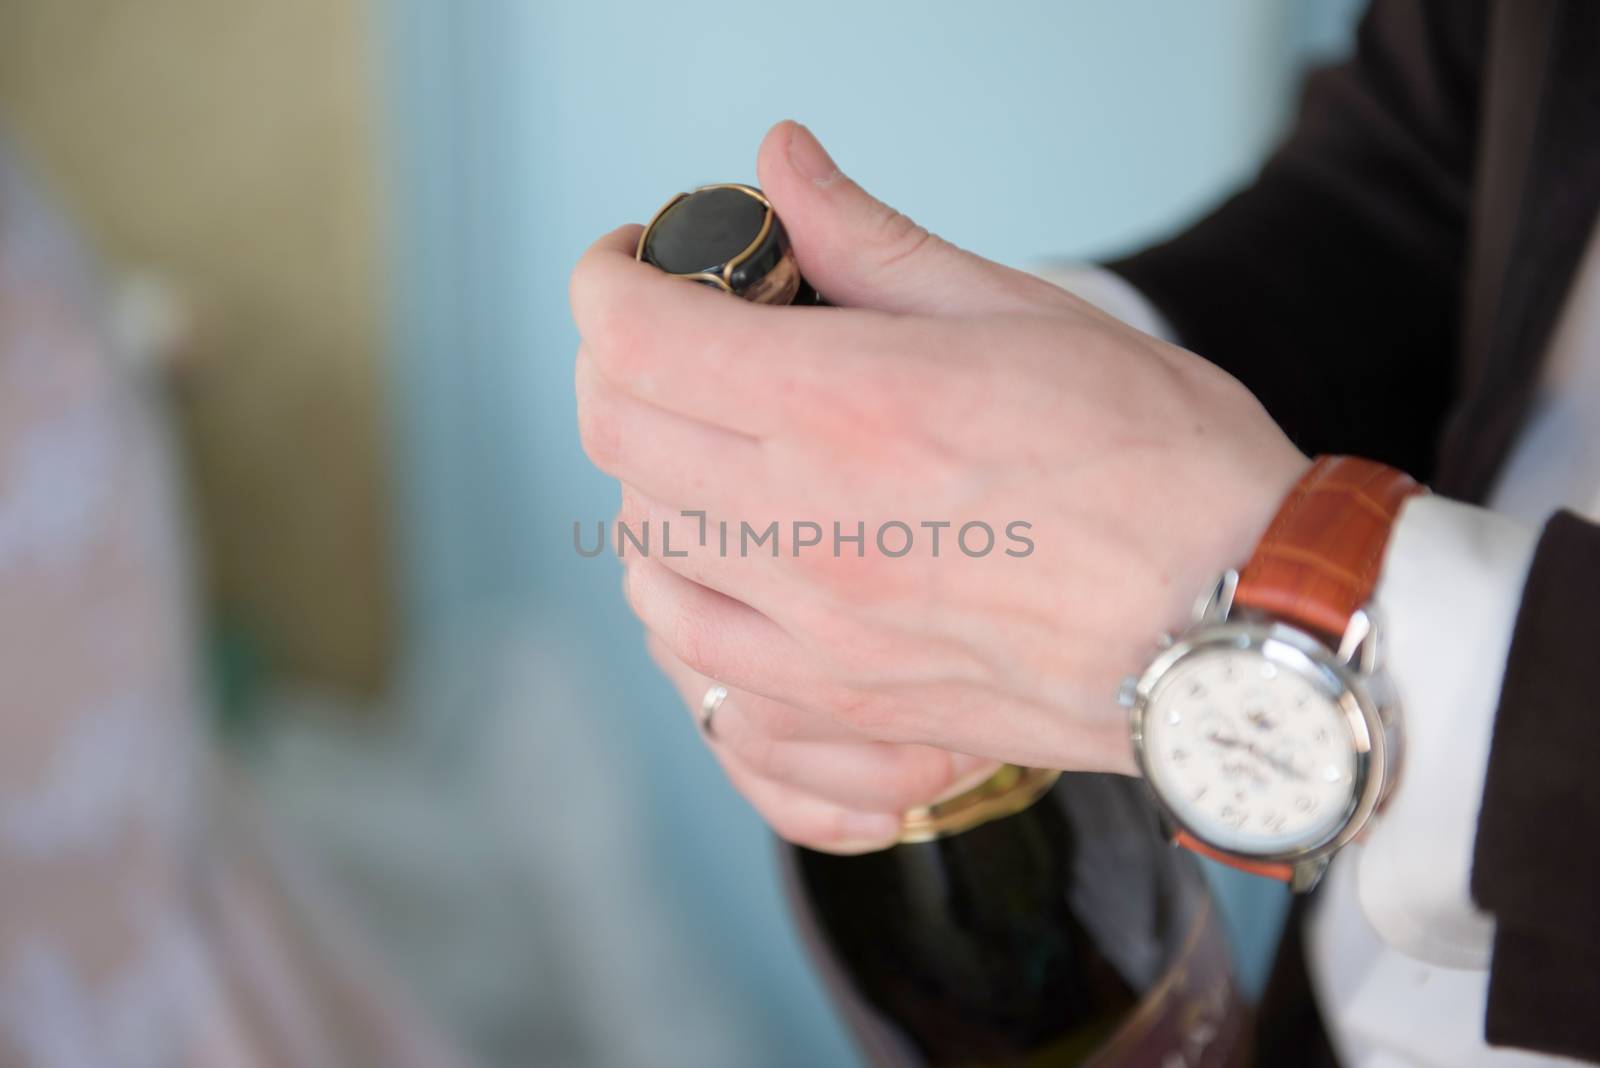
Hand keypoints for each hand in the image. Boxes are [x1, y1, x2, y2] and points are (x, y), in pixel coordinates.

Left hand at [571, 121, 1306, 850]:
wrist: (1238, 624)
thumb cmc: (1160, 461)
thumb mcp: (1023, 313)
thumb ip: (873, 242)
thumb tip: (780, 162)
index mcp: (850, 405)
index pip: (634, 331)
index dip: (609, 274)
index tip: (637, 257)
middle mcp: (810, 525)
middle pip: (615, 428)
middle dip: (623, 356)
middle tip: (681, 333)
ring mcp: (816, 630)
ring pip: (640, 542)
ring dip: (651, 473)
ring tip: (716, 444)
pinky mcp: (840, 701)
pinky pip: (690, 646)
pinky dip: (680, 582)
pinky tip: (733, 551)